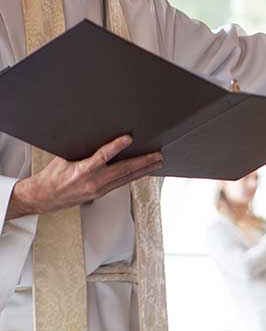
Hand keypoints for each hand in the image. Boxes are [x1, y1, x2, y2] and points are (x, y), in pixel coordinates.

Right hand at [6, 135, 162, 219]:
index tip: (128, 138)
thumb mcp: (64, 156)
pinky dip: (133, 176)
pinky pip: (121, 184)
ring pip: (126, 178)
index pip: (103, 156)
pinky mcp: (100, 194)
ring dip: (143, 169)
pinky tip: (143, 172)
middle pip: (122, 170)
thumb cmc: (52, 176)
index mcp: (82, 171)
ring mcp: (98, 190)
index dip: (116, 146)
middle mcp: (93, 182)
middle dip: (142, 162)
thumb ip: (83, 147)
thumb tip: (97, 132)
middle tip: (157, 155)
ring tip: (157, 162)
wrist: (42, 198)